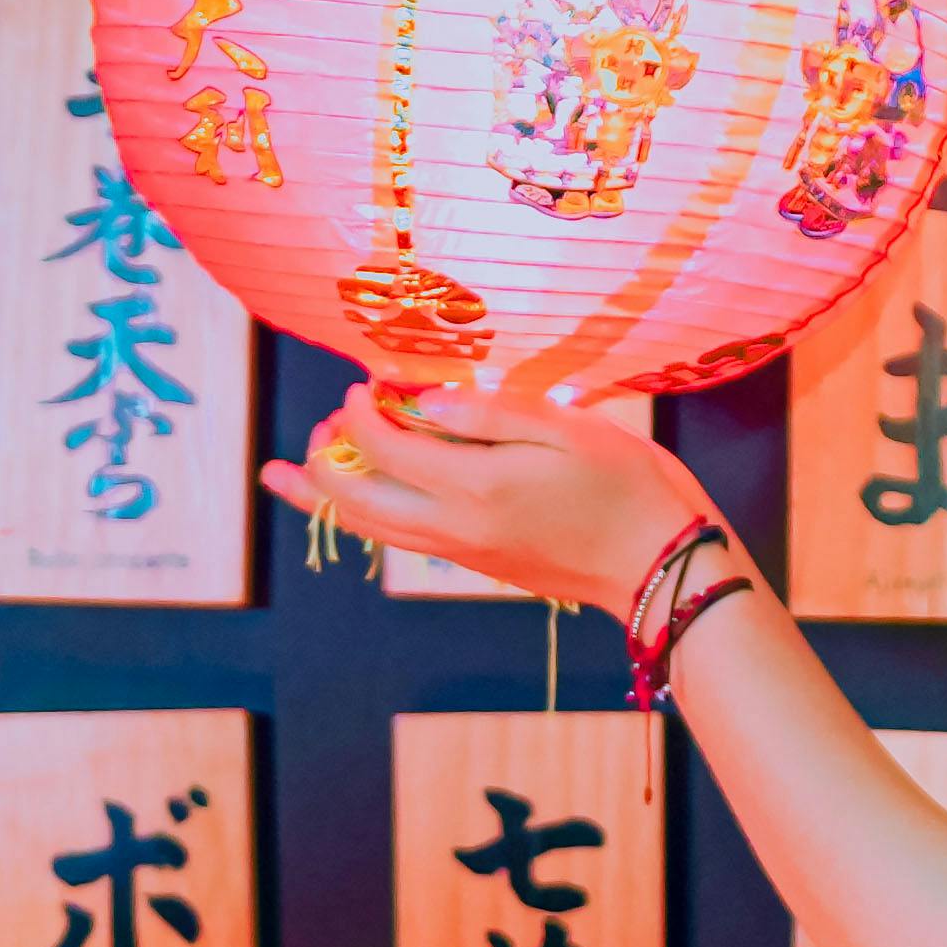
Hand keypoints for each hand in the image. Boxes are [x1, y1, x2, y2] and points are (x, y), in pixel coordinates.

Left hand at [260, 380, 713, 617]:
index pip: (382, 445)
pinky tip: (358, 499)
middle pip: (353, 498)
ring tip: (286, 474)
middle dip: (323, 458)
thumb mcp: (568, 429)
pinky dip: (364, 515)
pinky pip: (398, 539)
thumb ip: (490, 411)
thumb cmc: (629, 487)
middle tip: (324, 422)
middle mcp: (453, 527)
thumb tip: (422, 400)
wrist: (659, 567)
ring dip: (325, 496)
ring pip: (368, 528)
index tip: (366, 379)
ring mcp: (460, 551)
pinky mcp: (474, 564)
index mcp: (475, 485)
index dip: (361, 408)